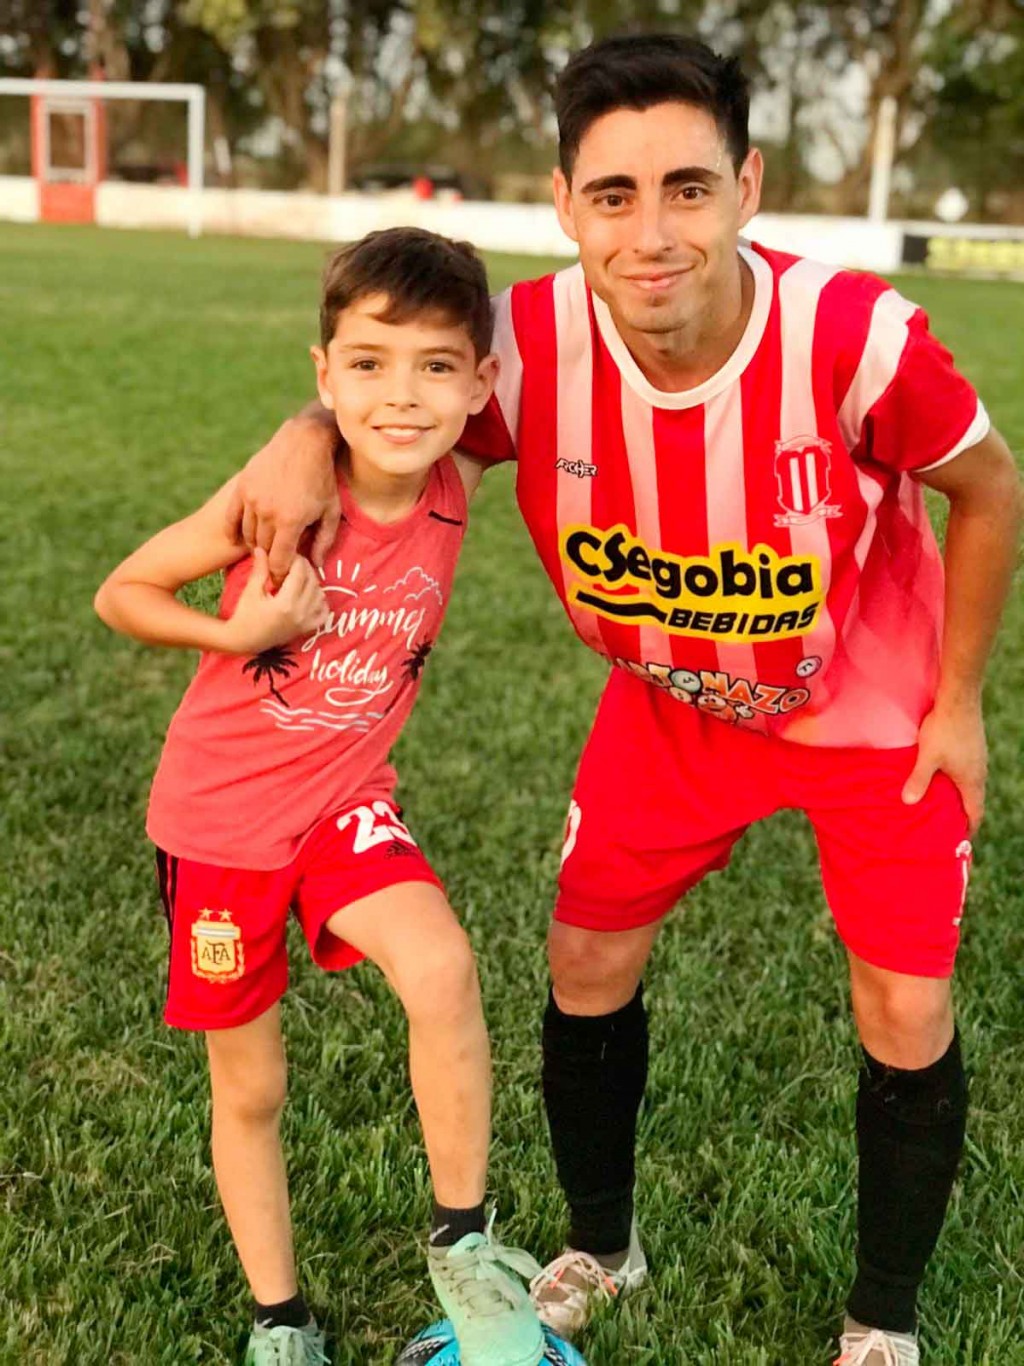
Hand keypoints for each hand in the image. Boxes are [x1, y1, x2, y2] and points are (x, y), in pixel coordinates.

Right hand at [222, 548, 328, 654]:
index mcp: (285, 603)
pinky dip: (320, 602)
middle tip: (294, 563)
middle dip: (305, 568)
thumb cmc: (244, 614)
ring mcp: (305, 623)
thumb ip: (260, 570)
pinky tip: (310, 594)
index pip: (300, 573)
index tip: (288, 555)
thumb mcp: (251, 591)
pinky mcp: (306, 629)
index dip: (296, 559)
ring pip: (320, 595)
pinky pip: (323, 613)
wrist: (244, 641)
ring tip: (299, 577)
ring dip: (313, 582)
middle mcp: (300, 613)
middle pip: (312, 581)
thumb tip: (262, 548)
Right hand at [225, 414, 340, 581]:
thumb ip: (323, 540)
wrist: (304, 442)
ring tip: (264, 549)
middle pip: (263, 549)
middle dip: (269, 560)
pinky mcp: (243, 487)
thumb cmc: (322, 478)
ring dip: (255, 545)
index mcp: (291, 521)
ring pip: (248, 534)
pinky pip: (231, 517)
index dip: (279, 574)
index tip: (280, 580)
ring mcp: (253, 499)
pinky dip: (233, 532)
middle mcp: (268, 512)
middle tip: (274, 565)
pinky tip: (238, 541)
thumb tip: (314, 565)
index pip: (279, 560)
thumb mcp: (331, 511)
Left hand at [902, 700, 986, 834]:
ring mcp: (978, 758)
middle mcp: (979, 772)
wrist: (958, 698)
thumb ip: (918, 780)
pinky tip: (944, 776)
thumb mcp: (927, 758)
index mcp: (972, 781)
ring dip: (960, 796)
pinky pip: (968, 771)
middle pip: (974, 800)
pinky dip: (958, 781)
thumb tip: (907, 803)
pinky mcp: (973, 746)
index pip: (975, 813)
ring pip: (971, 784)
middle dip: (962, 814)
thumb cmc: (943, 729)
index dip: (968, 829)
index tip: (958, 841)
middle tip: (947, 826)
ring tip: (942, 804)